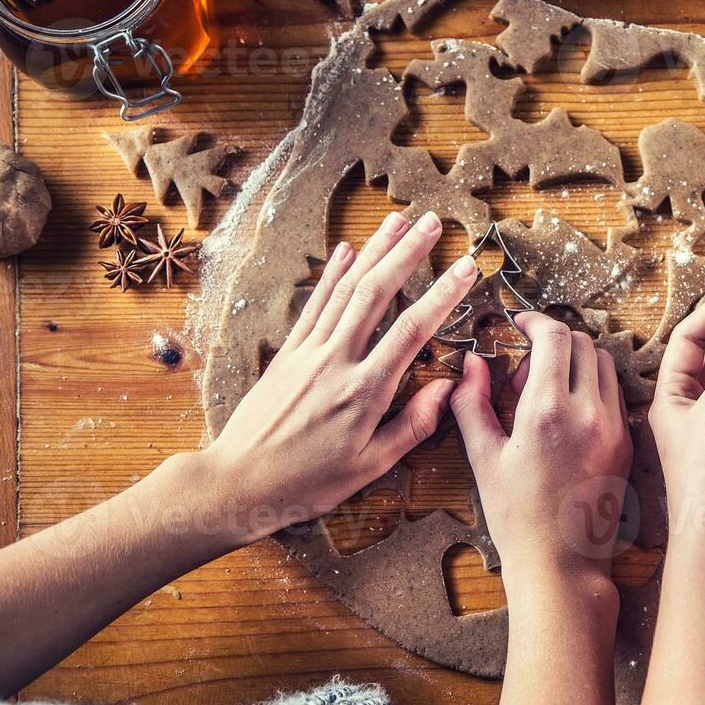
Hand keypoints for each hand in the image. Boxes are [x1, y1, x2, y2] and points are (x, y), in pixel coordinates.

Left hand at [198, 211, 477, 542]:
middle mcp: (336, 362)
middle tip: (433, 222)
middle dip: (407, 253)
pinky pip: (314, 305)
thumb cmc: (307, 483)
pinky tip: (348, 251)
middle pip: (376, 294)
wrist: (237, 482)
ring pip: (346, 290)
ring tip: (398, 221)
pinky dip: (332, 274)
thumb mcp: (370, 466)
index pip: (413, 330)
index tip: (467, 267)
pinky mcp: (287, 353)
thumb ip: (412, 424)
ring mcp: (308, 353)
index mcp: (364, 392)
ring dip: (374, 252)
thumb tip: (446, 387)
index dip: (443, 294)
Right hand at [450, 313, 632, 593]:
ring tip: (546, 393)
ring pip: (604, 365)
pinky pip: (616, 394)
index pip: (554, 336)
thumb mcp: (484, 458)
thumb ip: (472, 403)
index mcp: (547, 411)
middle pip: (582, 342)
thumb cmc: (518, 518)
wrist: (562, 565)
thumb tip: (470, 365)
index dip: (534, 321)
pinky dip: (594, 387)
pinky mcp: (627, 443)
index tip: (519, 324)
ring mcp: (614, 427)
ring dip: (576, 362)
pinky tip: (569, 416)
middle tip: (525, 371)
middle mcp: (588, 413)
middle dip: (553, 341)